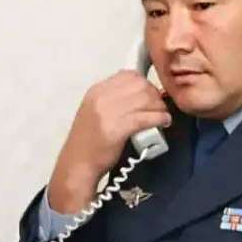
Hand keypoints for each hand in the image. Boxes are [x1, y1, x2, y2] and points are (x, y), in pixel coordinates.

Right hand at [48, 70, 170, 213]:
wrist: (77, 166)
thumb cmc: (89, 143)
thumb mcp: (95, 112)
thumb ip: (113, 100)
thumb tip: (141, 94)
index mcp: (96, 91)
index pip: (128, 75)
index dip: (145, 84)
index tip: (151, 95)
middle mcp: (101, 98)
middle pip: (139, 85)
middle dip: (155, 95)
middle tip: (160, 107)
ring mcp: (108, 112)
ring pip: (145, 99)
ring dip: (160, 107)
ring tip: (163, 116)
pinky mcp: (117, 129)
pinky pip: (145, 117)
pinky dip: (159, 118)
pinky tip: (164, 122)